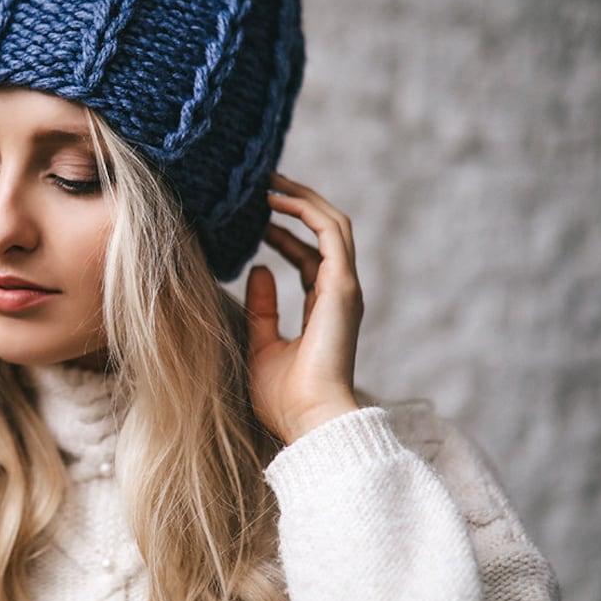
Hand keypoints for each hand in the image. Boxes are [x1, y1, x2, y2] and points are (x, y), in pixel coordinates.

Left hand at [245, 174, 362, 445]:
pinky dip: (305, 210)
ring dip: (302, 198)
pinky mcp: (342, 287)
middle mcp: (340, 294)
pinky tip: (275, 199)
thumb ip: (260, 308)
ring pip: (332, 224)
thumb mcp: (261, 345)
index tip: (255, 220)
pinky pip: (330, 233)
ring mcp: (345, 288)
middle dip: (297, 204)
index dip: (285, 235)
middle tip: (263, 184)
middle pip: (325, 234)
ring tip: (267, 181)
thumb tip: (256, 269)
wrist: (308, 420)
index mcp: (324, 309)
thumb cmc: (285, 398)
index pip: (310, 259)